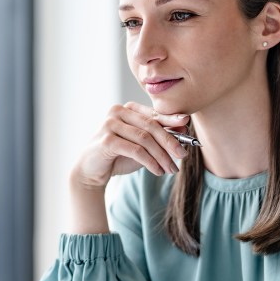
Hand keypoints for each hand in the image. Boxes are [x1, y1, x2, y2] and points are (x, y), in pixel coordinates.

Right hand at [72, 102, 190, 188]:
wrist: (92, 170)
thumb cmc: (118, 155)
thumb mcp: (142, 145)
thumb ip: (159, 135)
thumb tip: (184, 128)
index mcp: (127, 109)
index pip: (154, 114)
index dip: (172, 120)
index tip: (187, 126)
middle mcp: (117, 112)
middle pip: (151, 125)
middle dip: (170, 141)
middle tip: (183, 155)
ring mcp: (110, 124)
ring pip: (145, 139)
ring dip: (162, 156)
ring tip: (172, 169)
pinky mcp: (106, 140)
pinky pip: (135, 150)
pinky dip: (150, 162)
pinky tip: (158, 171)